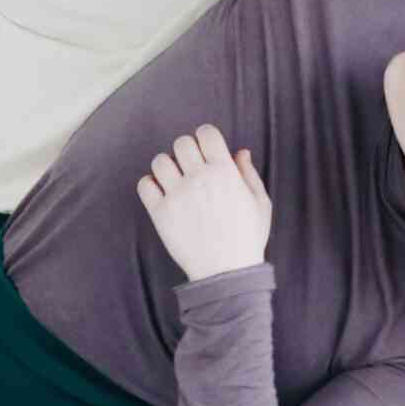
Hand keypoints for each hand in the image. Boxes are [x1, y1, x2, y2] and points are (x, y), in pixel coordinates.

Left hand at [137, 126, 273, 281]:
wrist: (227, 273)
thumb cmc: (247, 238)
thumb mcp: (260, 204)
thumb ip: (249, 174)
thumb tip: (240, 151)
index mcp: (226, 172)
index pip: (206, 132)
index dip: (206, 137)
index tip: (207, 150)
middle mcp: (200, 179)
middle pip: (181, 143)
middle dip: (187, 151)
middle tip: (191, 167)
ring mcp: (178, 195)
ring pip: (160, 160)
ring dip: (167, 166)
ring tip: (175, 180)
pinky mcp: (160, 213)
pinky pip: (145, 184)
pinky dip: (151, 185)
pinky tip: (163, 194)